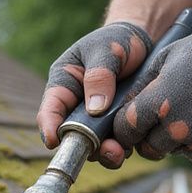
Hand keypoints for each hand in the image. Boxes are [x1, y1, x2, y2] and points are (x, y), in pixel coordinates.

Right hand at [37, 21, 151, 167]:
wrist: (142, 43)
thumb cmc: (117, 40)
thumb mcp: (106, 50)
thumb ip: (99, 77)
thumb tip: (94, 109)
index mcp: (64, 84)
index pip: (50, 109)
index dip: (49, 127)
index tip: (53, 141)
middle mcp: (76, 107)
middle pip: (72, 135)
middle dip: (86, 146)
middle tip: (106, 149)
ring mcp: (95, 120)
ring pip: (94, 145)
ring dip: (106, 152)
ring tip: (120, 151)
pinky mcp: (114, 127)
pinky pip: (114, 144)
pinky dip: (122, 148)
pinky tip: (134, 143)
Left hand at [112, 24, 191, 162]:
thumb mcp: (166, 58)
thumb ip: (143, 85)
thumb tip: (129, 102)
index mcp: (157, 106)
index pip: (125, 131)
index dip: (125, 128)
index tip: (131, 122)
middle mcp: (176, 130)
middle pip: (149, 149)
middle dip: (148, 139)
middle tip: (157, 123)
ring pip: (176, 151)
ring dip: (176, 140)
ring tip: (189, 113)